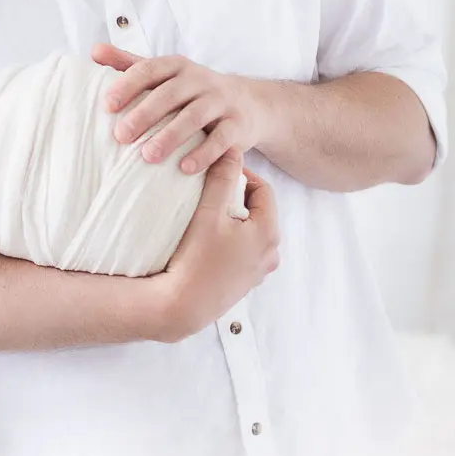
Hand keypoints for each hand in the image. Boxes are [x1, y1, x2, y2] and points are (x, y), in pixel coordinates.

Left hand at [94, 45, 275, 174]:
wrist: (248, 103)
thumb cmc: (191, 91)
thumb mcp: (163, 75)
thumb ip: (129, 64)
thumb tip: (94, 51)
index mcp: (176, 65)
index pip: (149, 70)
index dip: (127, 85)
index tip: (106, 106)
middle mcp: (199, 79)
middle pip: (169, 94)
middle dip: (144, 114)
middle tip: (120, 136)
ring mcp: (221, 101)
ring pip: (194, 116)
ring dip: (170, 137)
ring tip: (147, 156)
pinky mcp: (238, 125)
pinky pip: (221, 139)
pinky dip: (204, 154)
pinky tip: (184, 168)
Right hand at [152, 151, 279, 340]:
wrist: (183, 305)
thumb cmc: (196, 258)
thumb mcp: (208, 212)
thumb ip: (222, 178)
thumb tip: (232, 150)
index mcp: (269, 232)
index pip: (263, 189)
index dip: (241, 175)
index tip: (216, 173)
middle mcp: (271, 252)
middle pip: (258, 211)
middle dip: (235, 197)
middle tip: (209, 193)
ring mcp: (259, 270)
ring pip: (250, 231)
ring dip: (232, 219)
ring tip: (206, 216)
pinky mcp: (245, 282)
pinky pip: (242, 250)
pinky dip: (230, 240)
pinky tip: (207, 242)